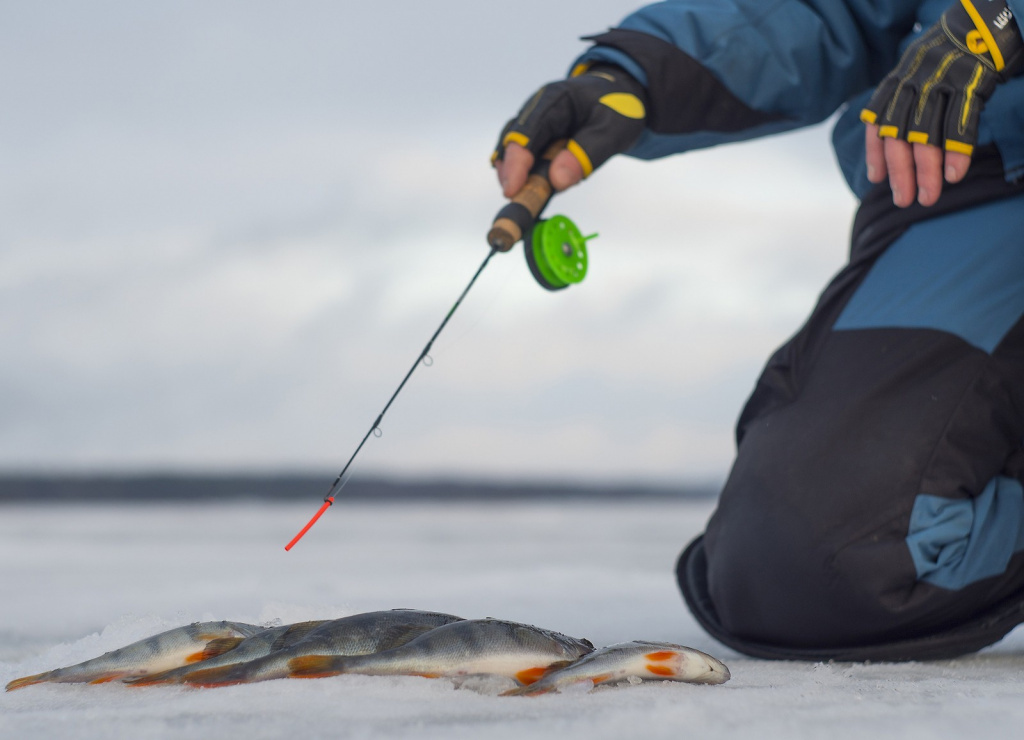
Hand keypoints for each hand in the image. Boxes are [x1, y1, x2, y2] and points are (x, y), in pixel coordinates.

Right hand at [492, 64, 646, 197]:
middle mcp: (537, 112)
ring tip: (531, 199)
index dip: (516, 162)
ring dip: (519, 178)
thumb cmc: (618, 107)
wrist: (621, 96)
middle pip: (511, 144)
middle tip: (520, 202)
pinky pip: (526, 161)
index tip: (512, 190)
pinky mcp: (539, 142)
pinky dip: (529, 178)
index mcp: (554, 100)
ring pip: (514, 154)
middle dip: (511, 174)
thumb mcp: (613, 130)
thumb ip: (587, 153)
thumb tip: (556, 181)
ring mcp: (535, 127)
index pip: (526, 132)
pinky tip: (540, 190)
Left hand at [861, 0, 1022, 206]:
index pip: (878, 122)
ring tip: (928, 196)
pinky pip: (960, 122)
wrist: (987, 17)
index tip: (877, 180)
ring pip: (927, 134)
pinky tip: (954, 175)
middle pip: (900, 135)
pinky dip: (956, 152)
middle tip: (903, 199)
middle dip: (900, 171)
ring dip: (926, 170)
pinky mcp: (971, 81)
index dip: (876, 153)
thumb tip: (896, 144)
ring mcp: (941, 81)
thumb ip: (906, 102)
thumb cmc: (952, 55)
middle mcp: (914, 81)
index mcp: (898, 80)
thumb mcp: (919, 70)